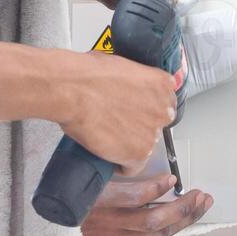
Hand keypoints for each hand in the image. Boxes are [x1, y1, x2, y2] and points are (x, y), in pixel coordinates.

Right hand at [57, 52, 176, 175]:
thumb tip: (130, 93)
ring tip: (108, 138)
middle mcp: (163, 109)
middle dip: (139, 128)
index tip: (136, 114)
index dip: (147, 111)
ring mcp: (153, 133)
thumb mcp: (123, 68)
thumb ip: (137, 84)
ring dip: (130, 145)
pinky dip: (121, 165)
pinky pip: (133, 167)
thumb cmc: (87, 75)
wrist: (72, 89)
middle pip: (156, 126)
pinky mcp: (139, 153)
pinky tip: (109, 155)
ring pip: (145, 147)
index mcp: (162, 85)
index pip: (164, 105)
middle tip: (118, 125)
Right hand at [80, 173, 212, 235]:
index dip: (156, 188)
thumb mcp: (76, 178)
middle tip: (200, 196)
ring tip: (198, 206)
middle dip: (183, 208)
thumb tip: (133, 160)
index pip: (132, 197)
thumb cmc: (58, 202)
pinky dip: (163, 230)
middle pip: (153, 219)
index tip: (171, 178)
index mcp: (93, 203)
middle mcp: (103, 227)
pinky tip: (177, 220)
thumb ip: (104, 171)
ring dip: (181, 220)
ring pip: (154, 234)